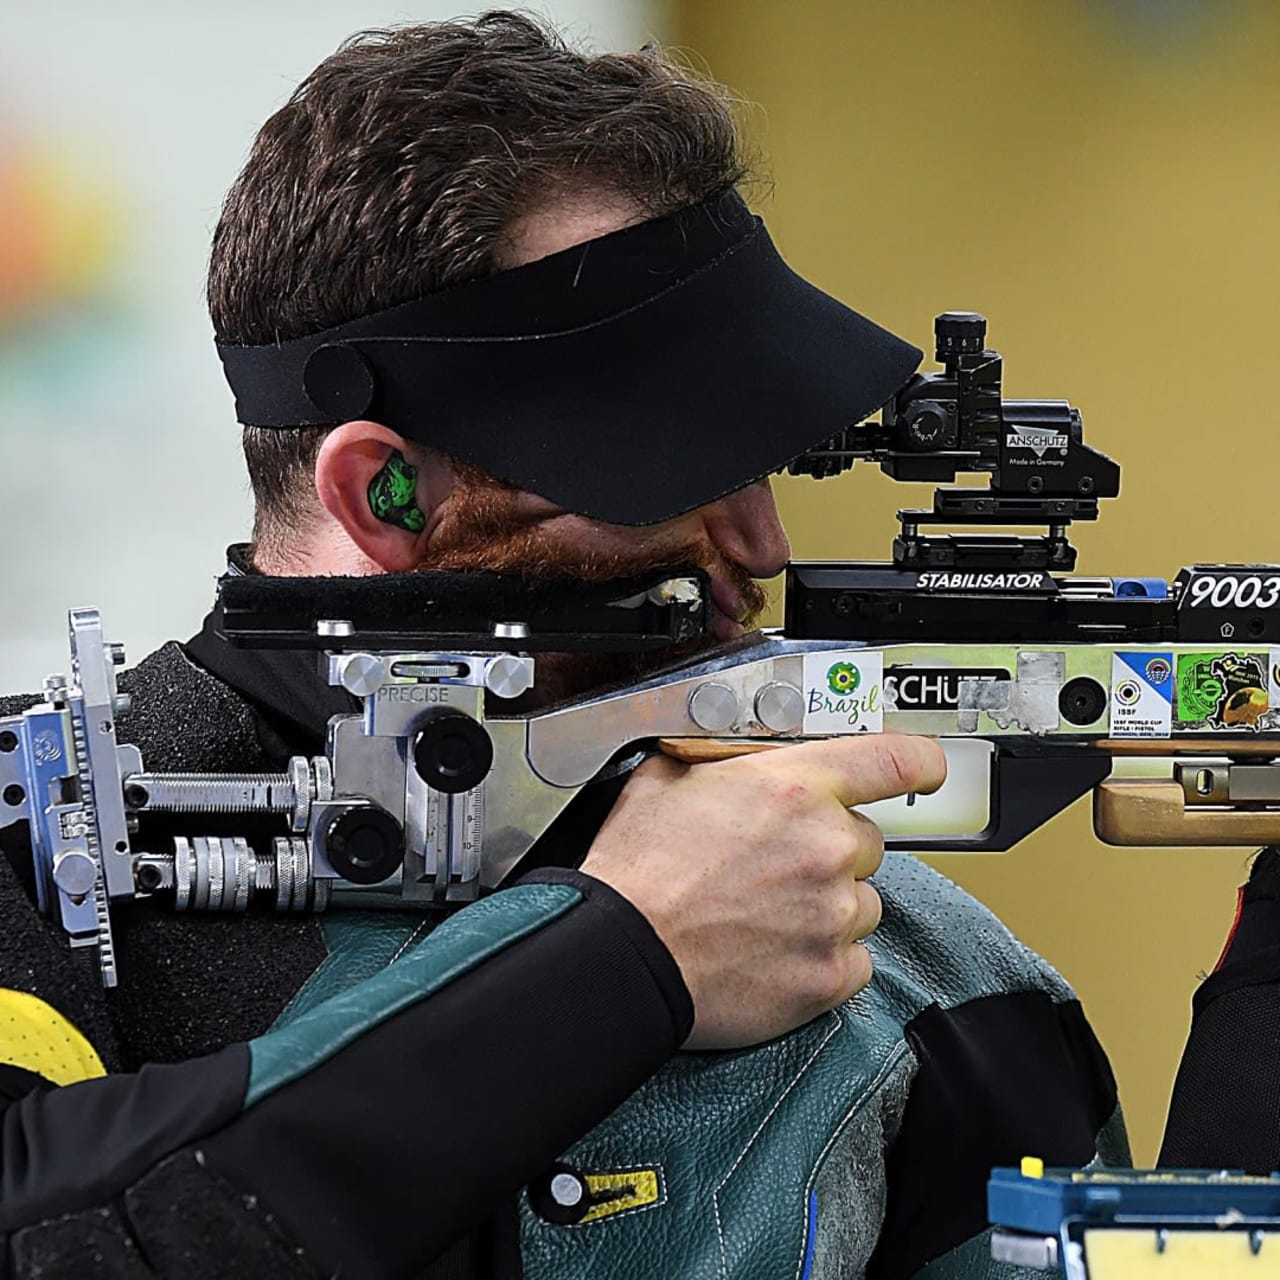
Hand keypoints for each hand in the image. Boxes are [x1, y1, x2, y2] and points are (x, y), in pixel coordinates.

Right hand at [580, 734, 946, 1049]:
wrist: (622, 954)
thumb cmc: (637, 872)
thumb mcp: (666, 779)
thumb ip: (719, 760)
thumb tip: (729, 756)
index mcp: (794, 787)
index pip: (895, 759)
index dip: (918, 762)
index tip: (926, 769)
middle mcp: (827, 847)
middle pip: (868, 840)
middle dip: (830, 850)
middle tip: (775, 865)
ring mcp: (833, 914)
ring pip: (863, 903)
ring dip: (828, 906)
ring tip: (766, 913)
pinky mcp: (829, 974)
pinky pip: (854, 960)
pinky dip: (823, 958)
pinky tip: (775, 951)